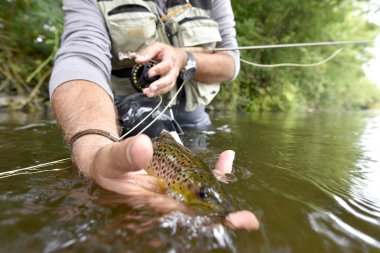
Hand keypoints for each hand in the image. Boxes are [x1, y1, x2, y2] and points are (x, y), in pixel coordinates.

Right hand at [90, 134, 258, 230]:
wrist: (105, 159)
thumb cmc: (105, 165)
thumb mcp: (111, 160)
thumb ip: (125, 155)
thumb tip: (144, 146)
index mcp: (154, 200)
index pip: (185, 213)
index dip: (208, 218)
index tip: (231, 221)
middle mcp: (167, 197)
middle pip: (200, 209)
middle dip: (223, 214)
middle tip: (247, 221)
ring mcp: (174, 186)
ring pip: (203, 191)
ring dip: (223, 188)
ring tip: (242, 181)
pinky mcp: (175, 175)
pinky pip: (199, 174)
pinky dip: (214, 169)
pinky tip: (227, 157)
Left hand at [135, 42, 186, 96]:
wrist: (179, 57)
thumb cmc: (167, 52)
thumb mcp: (158, 46)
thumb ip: (148, 52)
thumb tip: (138, 60)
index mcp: (170, 59)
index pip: (166, 65)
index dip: (158, 70)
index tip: (150, 73)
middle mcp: (173, 70)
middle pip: (169, 79)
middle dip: (160, 84)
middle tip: (151, 88)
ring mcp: (172, 77)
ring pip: (168, 86)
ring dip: (158, 91)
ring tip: (149, 93)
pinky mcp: (170, 83)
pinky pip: (166, 89)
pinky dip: (158, 93)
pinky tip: (151, 94)